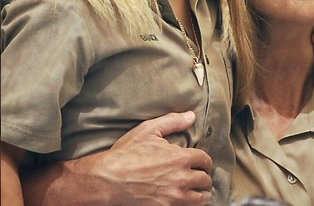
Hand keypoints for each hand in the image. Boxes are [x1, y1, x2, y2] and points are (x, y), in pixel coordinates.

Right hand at [22, 111, 212, 205]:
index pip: (205, 160)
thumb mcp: (148, 130)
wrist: (109, 179)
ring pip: (201, 198)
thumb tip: (191, 116)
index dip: (204, 161)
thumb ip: (172, 122)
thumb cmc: (126, 154)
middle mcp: (181, 178)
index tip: (202, 163)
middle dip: (204, 177)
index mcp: (180, 158)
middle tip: (201, 177)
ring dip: (202, 193)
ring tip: (199, 191)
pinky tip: (187, 200)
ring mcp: (174, 196)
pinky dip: (191, 204)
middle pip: (205, 180)